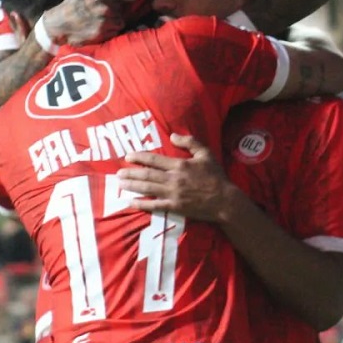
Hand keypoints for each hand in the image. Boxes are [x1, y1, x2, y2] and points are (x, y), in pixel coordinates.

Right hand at [44, 0, 123, 47]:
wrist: (58, 26)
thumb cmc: (70, 7)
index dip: (114, 3)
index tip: (110, 6)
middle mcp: (101, 9)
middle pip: (119, 10)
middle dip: (115, 12)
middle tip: (109, 15)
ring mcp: (102, 23)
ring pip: (119, 21)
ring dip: (115, 22)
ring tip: (108, 23)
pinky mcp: (100, 35)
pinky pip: (114, 32)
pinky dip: (111, 31)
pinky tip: (104, 29)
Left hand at [117, 135, 231, 221]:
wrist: (224, 200)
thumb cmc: (216, 176)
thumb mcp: (205, 154)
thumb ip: (190, 142)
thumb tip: (173, 135)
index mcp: (180, 164)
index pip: (154, 159)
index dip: (139, 157)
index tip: (128, 157)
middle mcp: (173, 179)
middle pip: (147, 175)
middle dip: (130, 173)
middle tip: (118, 173)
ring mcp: (173, 194)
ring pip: (147, 189)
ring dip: (132, 186)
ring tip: (120, 184)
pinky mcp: (175, 207)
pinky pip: (155, 206)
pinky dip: (142, 204)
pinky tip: (131, 202)